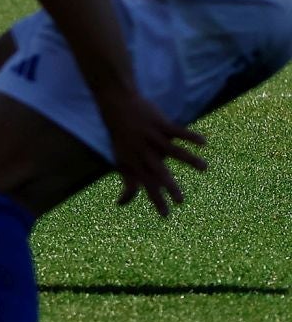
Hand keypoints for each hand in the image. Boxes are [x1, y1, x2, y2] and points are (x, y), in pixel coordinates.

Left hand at [101, 89, 206, 216]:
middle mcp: (144, 151)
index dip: (155, 199)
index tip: (166, 215)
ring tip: (205, 168)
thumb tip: (121, 204)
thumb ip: (127, 182)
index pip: (146, 185)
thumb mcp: (120, 160)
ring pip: (172, 150)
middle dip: (169, 186)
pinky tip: (204, 143)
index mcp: (136, 162)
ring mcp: (152, 137)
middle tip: (181, 201)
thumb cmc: (121, 138)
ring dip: (189, 159)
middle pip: (158, 171)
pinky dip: (191, 137)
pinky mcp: (160, 123)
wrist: (117, 106)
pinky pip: (178, 131)